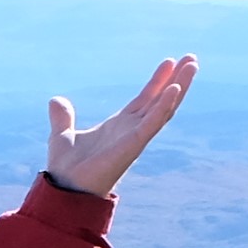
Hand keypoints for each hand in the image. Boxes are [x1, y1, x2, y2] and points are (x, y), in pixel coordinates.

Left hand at [49, 57, 195, 196]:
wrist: (64, 189)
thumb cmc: (66, 169)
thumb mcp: (62, 135)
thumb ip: (63, 118)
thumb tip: (55, 101)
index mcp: (119, 126)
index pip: (145, 99)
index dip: (157, 81)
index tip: (169, 62)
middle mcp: (131, 130)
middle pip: (160, 100)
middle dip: (176, 79)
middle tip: (192, 58)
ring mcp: (135, 137)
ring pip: (164, 108)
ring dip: (179, 87)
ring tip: (192, 65)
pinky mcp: (133, 144)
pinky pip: (153, 123)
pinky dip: (164, 106)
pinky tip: (175, 88)